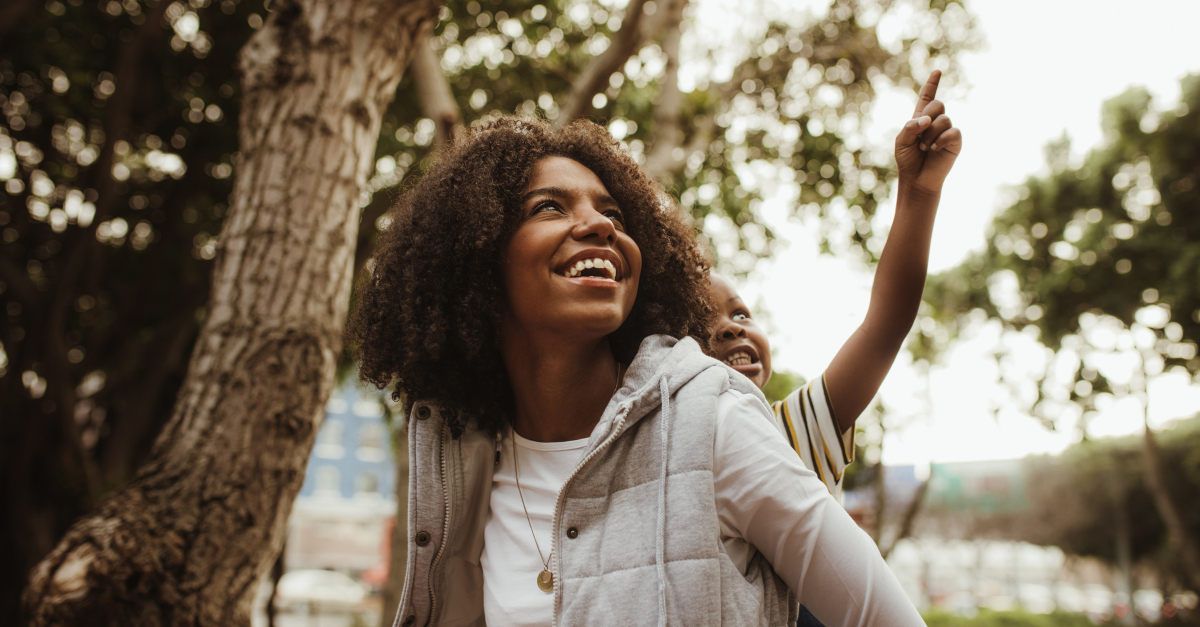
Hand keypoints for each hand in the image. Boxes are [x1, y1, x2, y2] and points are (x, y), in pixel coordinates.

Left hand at [895, 71, 961, 194]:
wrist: (917, 179)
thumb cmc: (908, 159)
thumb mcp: (901, 141)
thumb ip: (910, 127)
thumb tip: (926, 120)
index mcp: (921, 118)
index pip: (927, 97)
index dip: (932, 84)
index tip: (937, 71)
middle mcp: (936, 121)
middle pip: (937, 104)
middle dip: (926, 118)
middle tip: (919, 137)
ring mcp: (946, 130)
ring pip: (943, 119)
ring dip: (930, 134)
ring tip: (925, 148)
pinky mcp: (955, 140)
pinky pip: (952, 131)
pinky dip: (940, 140)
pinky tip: (934, 149)